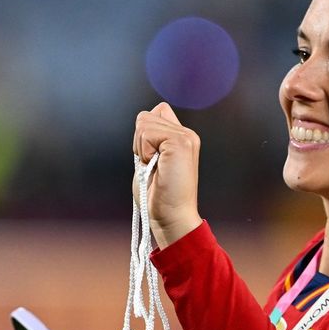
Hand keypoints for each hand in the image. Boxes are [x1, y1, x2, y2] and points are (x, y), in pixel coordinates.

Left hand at [132, 103, 202, 248]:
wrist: (172, 217)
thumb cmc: (159, 196)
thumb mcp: (152, 161)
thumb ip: (151, 139)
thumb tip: (147, 115)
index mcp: (183, 138)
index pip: (157, 111)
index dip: (145, 135)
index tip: (152, 160)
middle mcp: (188, 134)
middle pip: (146, 116)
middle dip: (141, 143)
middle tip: (153, 167)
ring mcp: (186, 137)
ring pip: (144, 123)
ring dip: (142, 148)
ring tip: (155, 168)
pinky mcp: (180, 142)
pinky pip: (146, 133)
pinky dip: (144, 152)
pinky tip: (156, 168)